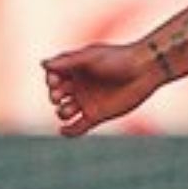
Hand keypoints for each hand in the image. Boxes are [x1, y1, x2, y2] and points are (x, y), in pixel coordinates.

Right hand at [42, 42, 165, 136]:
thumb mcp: (91, 57)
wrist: (145, 70)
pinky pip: (77, 127)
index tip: (54, 80)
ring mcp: (87, 101)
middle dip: (53, 95)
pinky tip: (63, 130)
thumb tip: (43, 64)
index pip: (53, 75)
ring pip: (64, 111)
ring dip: (61, 112)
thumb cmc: (119, 58)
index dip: (50, 80)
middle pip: (56, 94)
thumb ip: (68, 61)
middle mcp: (79, 85)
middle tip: (58, 96)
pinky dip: (68, 131)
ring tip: (69, 109)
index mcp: (75, 68)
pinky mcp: (96, 115)